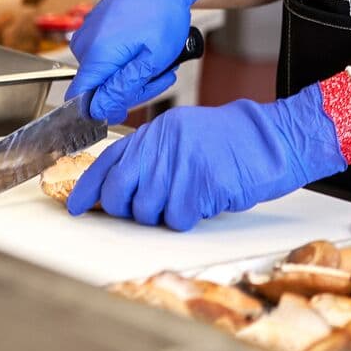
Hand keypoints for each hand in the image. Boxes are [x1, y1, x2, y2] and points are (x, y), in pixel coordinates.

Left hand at [65, 91, 342, 230]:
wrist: (274, 139)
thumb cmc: (235, 141)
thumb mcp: (186, 136)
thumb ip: (154, 155)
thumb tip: (122, 188)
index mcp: (156, 132)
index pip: (107, 163)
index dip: (87, 190)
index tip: (75, 208)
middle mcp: (162, 146)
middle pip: (120, 194)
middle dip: (129, 210)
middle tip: (152, 207)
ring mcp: (180, 164)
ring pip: (148, 212)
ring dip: (166, 214)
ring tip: (191, 197)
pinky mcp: (199, 184)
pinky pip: (178, 218)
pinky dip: (190, 217)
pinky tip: (206, 200)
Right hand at [69, 0, 204, 121]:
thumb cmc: (162, 11)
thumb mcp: (153, 58)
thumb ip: (124, 88)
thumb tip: (101, 110)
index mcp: (96, 56)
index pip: (79, 100)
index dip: (103, 109)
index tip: (126, 105)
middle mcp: (84, 47)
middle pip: (98, 89)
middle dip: (131, 89)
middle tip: (160, 74)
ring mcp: (86, 36)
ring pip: (105, 74)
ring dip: (133, 74)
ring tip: (158, 60)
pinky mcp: (93, 30)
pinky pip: (105, 57)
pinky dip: (127, 59)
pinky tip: (147, 51)